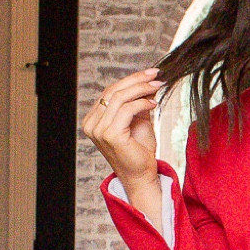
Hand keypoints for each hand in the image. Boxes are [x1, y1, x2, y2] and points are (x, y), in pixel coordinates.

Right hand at [81, 68, 162, 202]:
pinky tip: (154, 103)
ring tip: (157, 86)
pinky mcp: (110, 134)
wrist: (141, 176)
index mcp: (93, 120)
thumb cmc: (139, 152)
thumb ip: (137, 102)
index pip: (110, 92)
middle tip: (155, 75)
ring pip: (120, 98)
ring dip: (141, 89)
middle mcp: (92, 124)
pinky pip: (127, 109)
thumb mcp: (138, 120)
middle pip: (113, 91)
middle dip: (137, 80)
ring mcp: (98, 130)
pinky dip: (142, 103)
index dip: (130, 80)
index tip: (150, 74)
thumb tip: (147, 81)